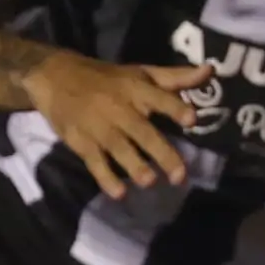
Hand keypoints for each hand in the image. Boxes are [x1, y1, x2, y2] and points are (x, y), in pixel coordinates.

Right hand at [25, 52, 208, 198]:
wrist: (54, 77)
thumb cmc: (106, 78)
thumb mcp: (140, 72)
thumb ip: (175, 78)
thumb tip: (210, 71)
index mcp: (135, 88)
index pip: (158, 98)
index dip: (174, 107)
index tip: (191, 119)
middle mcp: (119, 108)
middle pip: (143, 132)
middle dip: (162, 153)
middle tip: (180, 176)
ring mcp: (99, 127)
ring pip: (119, 149)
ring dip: (134, 166)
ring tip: (150, 182)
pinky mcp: (81, 142)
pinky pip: (95, 162)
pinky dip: (105, 178)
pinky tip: (118, 194)